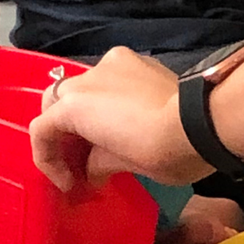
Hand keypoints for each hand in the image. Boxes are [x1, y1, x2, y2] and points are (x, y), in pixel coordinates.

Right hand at [29, 46, 212, 191]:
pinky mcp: (139, 59)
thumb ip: (95, 162)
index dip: (48, 161)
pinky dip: (109, 94)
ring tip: (102, 134)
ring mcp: (114, 62)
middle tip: (78, 157)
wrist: (202, 124)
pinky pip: (111, 75)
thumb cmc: (157, 151)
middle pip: (57, 100)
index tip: (69, 184)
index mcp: (73, 105)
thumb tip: (92, 168)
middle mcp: (88, 76)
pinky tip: (126, 113)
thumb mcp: (121, 165)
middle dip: (62, 129)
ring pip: (84, 84)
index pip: (42, 131)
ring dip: (85, 108)